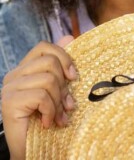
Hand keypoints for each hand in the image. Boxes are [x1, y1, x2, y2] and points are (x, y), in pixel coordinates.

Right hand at [1, 36, 75, 159]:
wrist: (33, 149)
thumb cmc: (48, 117)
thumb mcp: (59, 88)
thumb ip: (62, 65)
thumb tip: (69, 36)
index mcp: (25, 68)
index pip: (45, 47)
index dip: (63, 57)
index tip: (73, 77)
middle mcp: (14, 75)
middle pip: (50, 62)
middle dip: (64, 85)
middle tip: (66, 104)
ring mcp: (9, 88)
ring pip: (48, 79)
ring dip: (58, 101)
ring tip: (58, 116)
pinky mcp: (9, 102)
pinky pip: (42, 96)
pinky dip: (51, 111)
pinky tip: (49, 122)